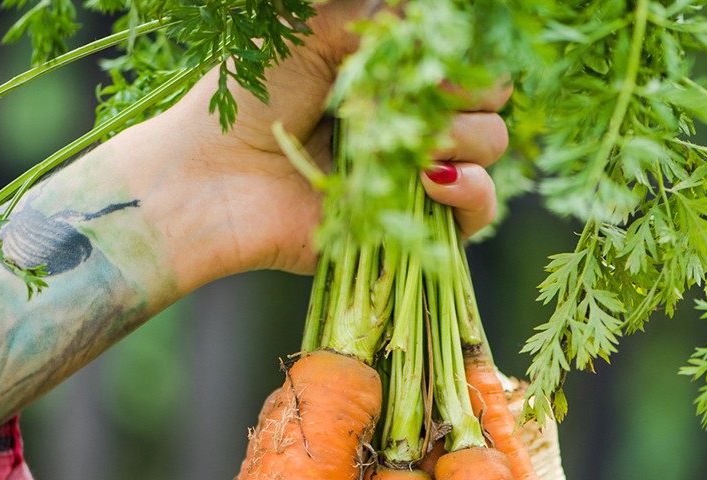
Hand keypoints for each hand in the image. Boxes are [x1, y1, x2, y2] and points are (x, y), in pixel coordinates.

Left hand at [164, 0, 510, 276]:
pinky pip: (477, 215)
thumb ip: (383, 16)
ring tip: (413, 143)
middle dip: (469, 89)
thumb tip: (436, 15)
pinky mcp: (410, 231)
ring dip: (463, 136)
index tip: (433, 53)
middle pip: (491, 98)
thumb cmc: (250, 96)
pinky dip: (472, 192)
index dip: (465, 53)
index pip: (466, 56)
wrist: (215, 178)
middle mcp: (410, 124)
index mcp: (391, 74)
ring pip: (490, 148)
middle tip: (420, 95)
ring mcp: (415, 178)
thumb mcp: (314, 28)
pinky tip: (434, 180)